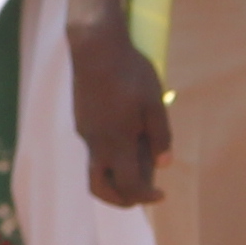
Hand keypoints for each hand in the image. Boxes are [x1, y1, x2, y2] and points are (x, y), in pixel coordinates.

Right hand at [69, 21, 171, 206]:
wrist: (95, 46)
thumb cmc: (130, 72)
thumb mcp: (154, 104)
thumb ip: (160, 136)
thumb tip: (164, 164)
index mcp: (116, 143)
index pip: (128, 186)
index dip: (145, 197)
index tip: (161, 195)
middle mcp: (95, 143)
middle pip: (100, 187)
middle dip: (120, 198)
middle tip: (140, 195)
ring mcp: (85, 131)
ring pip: (96, 166)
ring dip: (115, 174)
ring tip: (139, 161)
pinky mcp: (81, 119)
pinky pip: (95, 146)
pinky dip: (110, 153)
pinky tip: (127, 133)